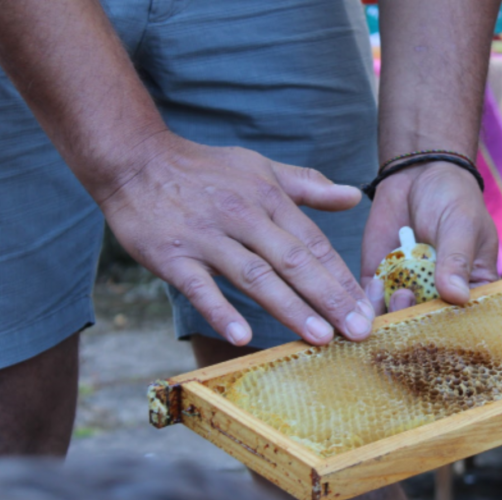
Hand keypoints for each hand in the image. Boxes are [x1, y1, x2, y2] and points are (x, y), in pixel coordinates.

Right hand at [97, 132, 375, 346]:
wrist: (134, 159)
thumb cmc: (204, 169)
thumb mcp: (260, 168)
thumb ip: (308, 184)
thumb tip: (354, 195)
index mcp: (268, 199)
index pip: (314, 244)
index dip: (342, 277)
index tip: (367, 307)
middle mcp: (243, 217)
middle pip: (294, 262)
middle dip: (330, 298)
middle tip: (358, 331)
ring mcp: (208, 237)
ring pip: (255, 276)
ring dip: (290, 308)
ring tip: (319, 337)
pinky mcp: (173, 255)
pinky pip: (200, 287)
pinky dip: (221, 311)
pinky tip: (243, 337)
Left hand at [360, 162, 498, 314]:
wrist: (418, 174)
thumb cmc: (453, 199)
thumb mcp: (461, 226)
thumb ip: (457, 259)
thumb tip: (457, 296)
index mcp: (470, 288)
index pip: (465, 320)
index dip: (454, 329)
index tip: (444, 327)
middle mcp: (438, 296)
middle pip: (429, 325)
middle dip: (419, 323)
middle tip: (417, 303)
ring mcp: (409, 289)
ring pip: (398, 318)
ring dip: (395, 313)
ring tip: (401, 293)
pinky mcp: (381, 280)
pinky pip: (373, 302)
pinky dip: (371, 300)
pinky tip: (377, 286)